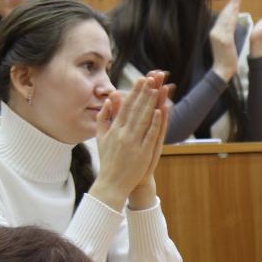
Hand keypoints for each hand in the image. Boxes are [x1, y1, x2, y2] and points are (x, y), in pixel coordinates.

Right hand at [92, 73, 169, 209]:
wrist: (112, 183)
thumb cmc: (107, 160)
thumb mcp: (101, 137)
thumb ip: (104, 117)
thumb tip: (109, 99)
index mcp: (114, 129)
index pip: (126, 106)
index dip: (134, 91)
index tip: (141, 79)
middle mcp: (123, 133)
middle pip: (136, 109)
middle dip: (145, 92)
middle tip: (152, 77)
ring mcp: (134, 143)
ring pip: (144, 118)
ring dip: (151, 103)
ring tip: (157, 88)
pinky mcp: (143, 152)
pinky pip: (150, 134)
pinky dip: (155, 122)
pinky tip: (160, 110)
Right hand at [209, 0, 240, 81]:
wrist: (222, 70)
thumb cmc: (225, 58)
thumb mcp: (224, 43)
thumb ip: (226, 33)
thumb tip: (231, 23)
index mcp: (214, 32)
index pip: (222, 17)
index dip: (228, 8)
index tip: (234, 0)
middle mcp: (214, 32)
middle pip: (224, 15)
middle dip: (231, 4)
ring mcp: (219, 36)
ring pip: (226, 18)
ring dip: (233, 7)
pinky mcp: (224, 40)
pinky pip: (230, 26)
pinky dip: (233, 17)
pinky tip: (237, 10)